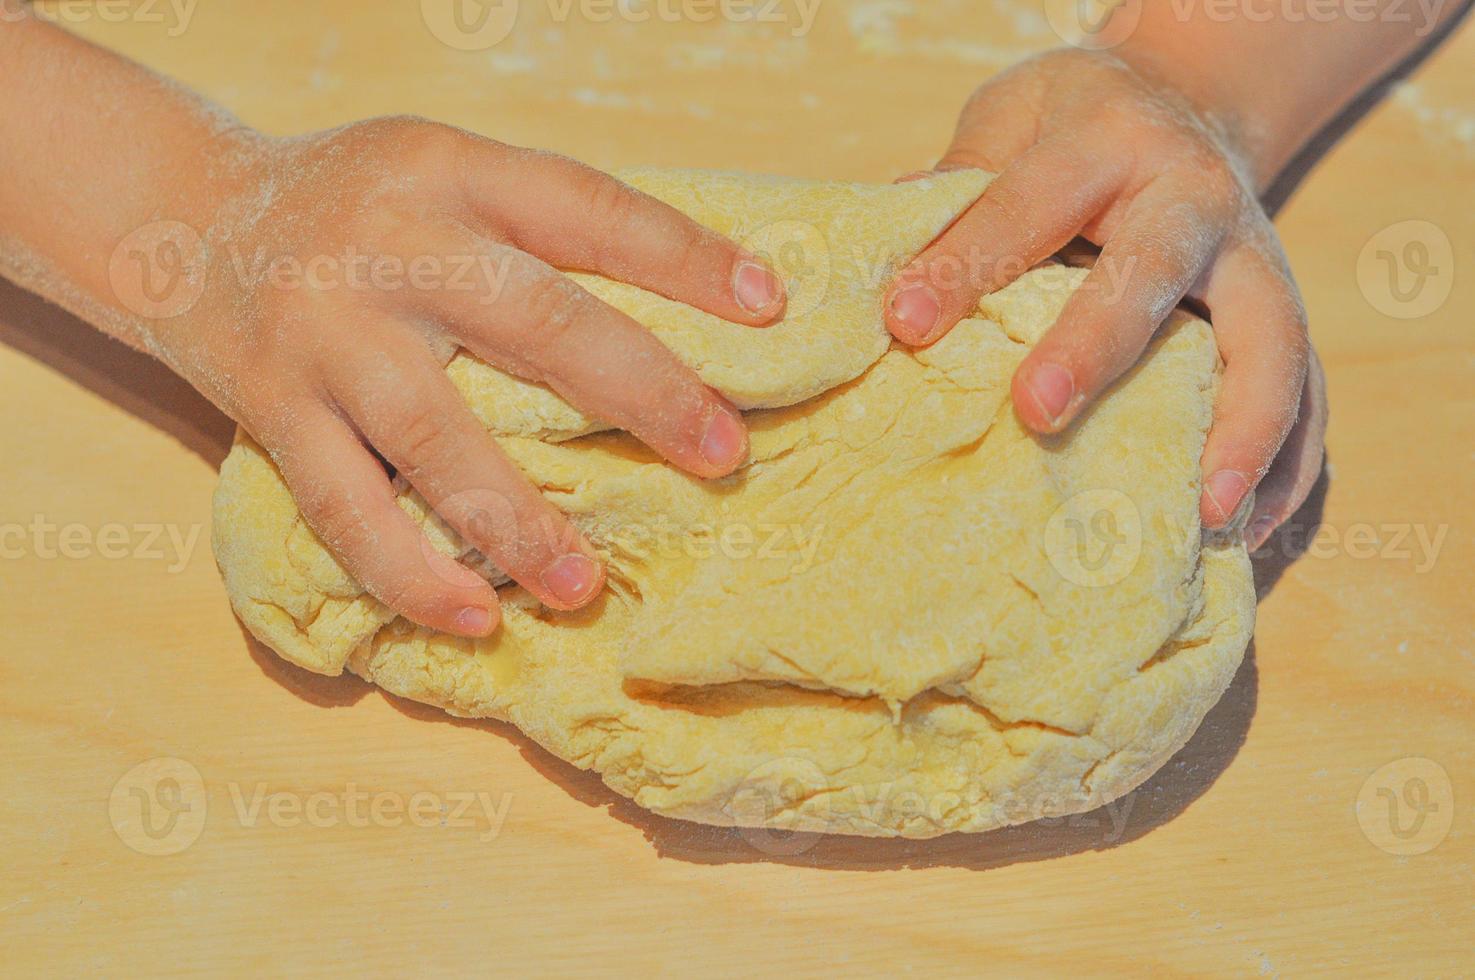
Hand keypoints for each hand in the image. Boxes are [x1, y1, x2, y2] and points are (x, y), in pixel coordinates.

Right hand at [167, 117, 784, 634]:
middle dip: (640, 391)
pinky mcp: (271, 408)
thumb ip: (535, 228)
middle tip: (723, 455)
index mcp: (453, 172)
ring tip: (587, 587)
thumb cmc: (358, 205)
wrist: (182, 216)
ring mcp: (326, 333)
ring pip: (435, 438)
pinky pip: (345, 505)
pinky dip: (408, 570)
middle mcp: (393, 247)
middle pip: (535, 322)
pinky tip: (472, 618)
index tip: (769, 308)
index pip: (588, 208)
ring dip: (519, 520)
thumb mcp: (445, 171)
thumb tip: (683, 315)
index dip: (683, 255)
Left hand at [883, 49, 1324, 548]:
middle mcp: (1194, 196)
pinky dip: (1287, 464)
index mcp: (1109, 140)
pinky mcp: (1283, 310)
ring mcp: (1255, 257)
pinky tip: (1244, 530)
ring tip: (1207, 514)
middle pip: (1156, 269)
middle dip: (1097, 344)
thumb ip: (958, 190)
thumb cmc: (1072, 125)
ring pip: (1272, 342)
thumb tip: (884, 274)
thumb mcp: (1008, 121)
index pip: (1030, 202)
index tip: (904, 322)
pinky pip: (1307, 390)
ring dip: (1243, 429)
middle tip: (1038, 413)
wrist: (1186, 98)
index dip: (965, 263)